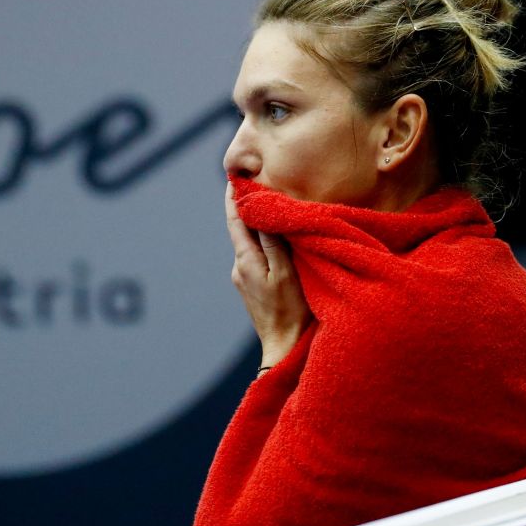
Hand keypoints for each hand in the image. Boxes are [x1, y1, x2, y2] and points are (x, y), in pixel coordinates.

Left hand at [225, 182, 312, 369]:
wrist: (285, 349)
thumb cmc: (291, 311)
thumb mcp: (286, 272)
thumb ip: (272, 242)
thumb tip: (260, 213)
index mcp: (245, 260)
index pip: (235, 220)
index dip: (234, 198)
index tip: (234, 176)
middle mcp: (240, 267)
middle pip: (242, 229)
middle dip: (248, 208)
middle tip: (257, 183)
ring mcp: (245, 278)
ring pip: (251, 243)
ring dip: (258, 226)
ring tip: (271, 207)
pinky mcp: (253, 287)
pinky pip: (257, 256)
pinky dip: (264, 243)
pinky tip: (278, 240)